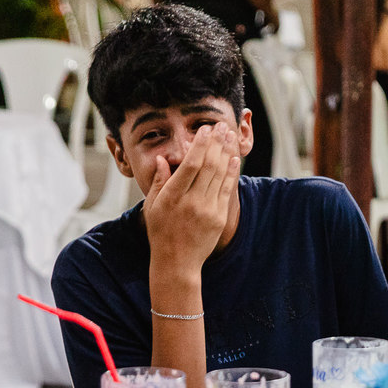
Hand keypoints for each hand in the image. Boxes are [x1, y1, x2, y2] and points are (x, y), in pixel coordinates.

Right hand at [142, 122, 241, 276]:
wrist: (177, 262)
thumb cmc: (161, 232)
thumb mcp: (152, 206)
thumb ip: (159, 181)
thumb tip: (163, 158)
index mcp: (173, 196)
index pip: (190, 164)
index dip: (199, 145)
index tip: (205, 130)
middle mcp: (192, 201)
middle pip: (208, 166)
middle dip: (216, 143)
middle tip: (221, 126)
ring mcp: (208, 210)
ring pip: (220, 175)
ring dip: (226, 153)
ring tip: (230, 136)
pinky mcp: (219, 217)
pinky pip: (227, 190)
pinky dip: (232, 173)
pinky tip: (234, 158)